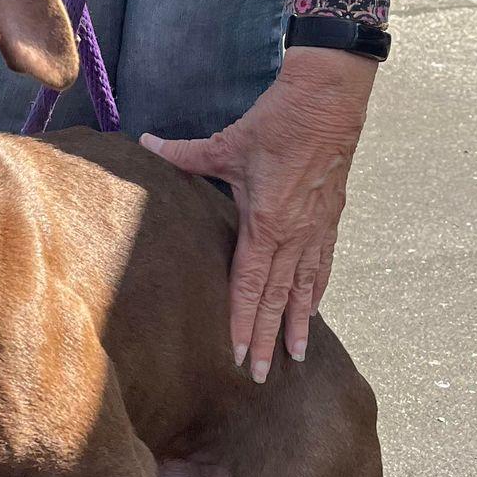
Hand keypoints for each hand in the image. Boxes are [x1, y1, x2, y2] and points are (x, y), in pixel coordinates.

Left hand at [140, 48, 376, 381]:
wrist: (330, 100)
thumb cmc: (277, 121)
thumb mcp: (226, 144)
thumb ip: (183, 153)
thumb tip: (144, 143)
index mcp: (266, 225)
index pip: (250, 287)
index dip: (242, 324)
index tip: (237, 356)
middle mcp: (294, 236)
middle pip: (277, 299)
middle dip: (267, 340)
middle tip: (260, 376)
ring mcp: (316, 230)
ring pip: (305, 289)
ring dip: (299, 324)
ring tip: (296, 358)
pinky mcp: (331, 218)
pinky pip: (323, 265)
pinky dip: (317, 291)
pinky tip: (314, 309)